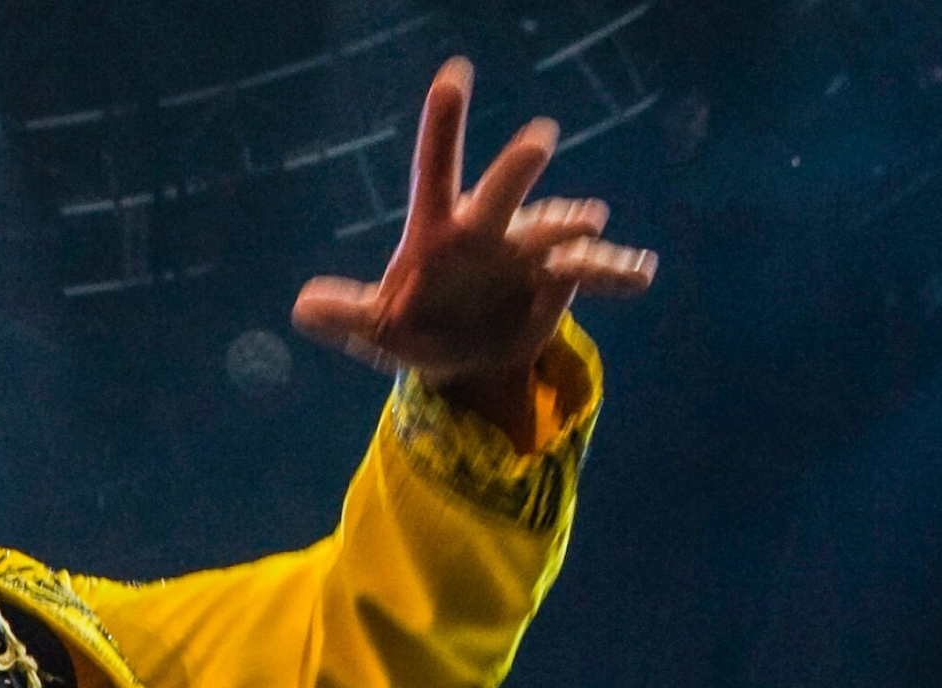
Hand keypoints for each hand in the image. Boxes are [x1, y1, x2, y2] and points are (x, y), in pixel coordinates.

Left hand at [291, 58, 656, 402]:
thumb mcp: (378, 331)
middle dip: (517, 169)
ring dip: (572, 229)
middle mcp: (489, 229)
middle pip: (502, 192)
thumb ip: (346, 317)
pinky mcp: (562, 280)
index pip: (436, 169)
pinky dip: (617, 271)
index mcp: (439, 233)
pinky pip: (594, 270)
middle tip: (538, 139)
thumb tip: (300, 308)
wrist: (466, 360)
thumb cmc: (415, 330)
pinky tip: (641, 275)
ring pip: (556, 230)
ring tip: (587, 229)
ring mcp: (529, 250)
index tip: (454, 74)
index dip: (443, 124)